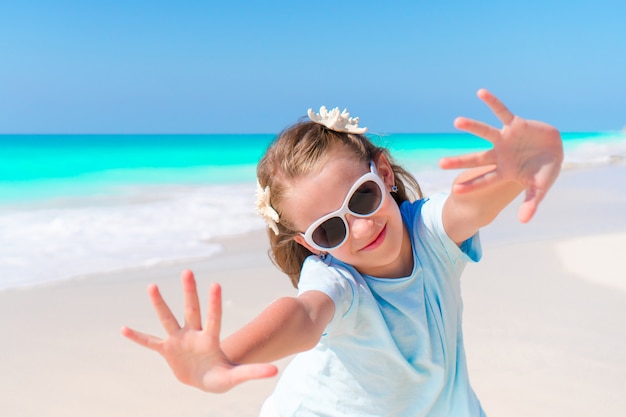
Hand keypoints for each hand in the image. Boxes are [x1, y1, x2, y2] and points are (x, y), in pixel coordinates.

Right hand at [120, 270, 277, 392]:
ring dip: (160, 304)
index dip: (214, 303)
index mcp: (211, 339)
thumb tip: (276, 372)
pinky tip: (123, 329)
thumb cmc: (222, 377)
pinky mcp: (167, 350)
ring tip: (152, 285)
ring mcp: (179, 340)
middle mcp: (194, 334)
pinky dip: (137, 337)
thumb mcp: (236, 377)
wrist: (205, 381)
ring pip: (168, 319)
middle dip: (190, 292)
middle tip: (188, 271)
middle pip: (192, 309)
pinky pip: (149, 342)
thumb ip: (253, 372)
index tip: (215, 284)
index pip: (214, 318)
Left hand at [439, 89, 562, 222]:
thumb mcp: (540, 188)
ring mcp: (505, 139)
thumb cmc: (544, 172)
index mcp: (504, 171)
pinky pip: (502, 111)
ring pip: (485, 133)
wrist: (556, 150)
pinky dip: (493, 102)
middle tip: (440, 164)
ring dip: (472, 127)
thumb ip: (531, 203)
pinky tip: (481, 92)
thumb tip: (524, 222)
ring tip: (456, 122)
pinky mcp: (515, 124)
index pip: (484, 180)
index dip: (471, 186)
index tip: (455, 191)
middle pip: (476, 159)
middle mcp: (499, 155)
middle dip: (459, 161)